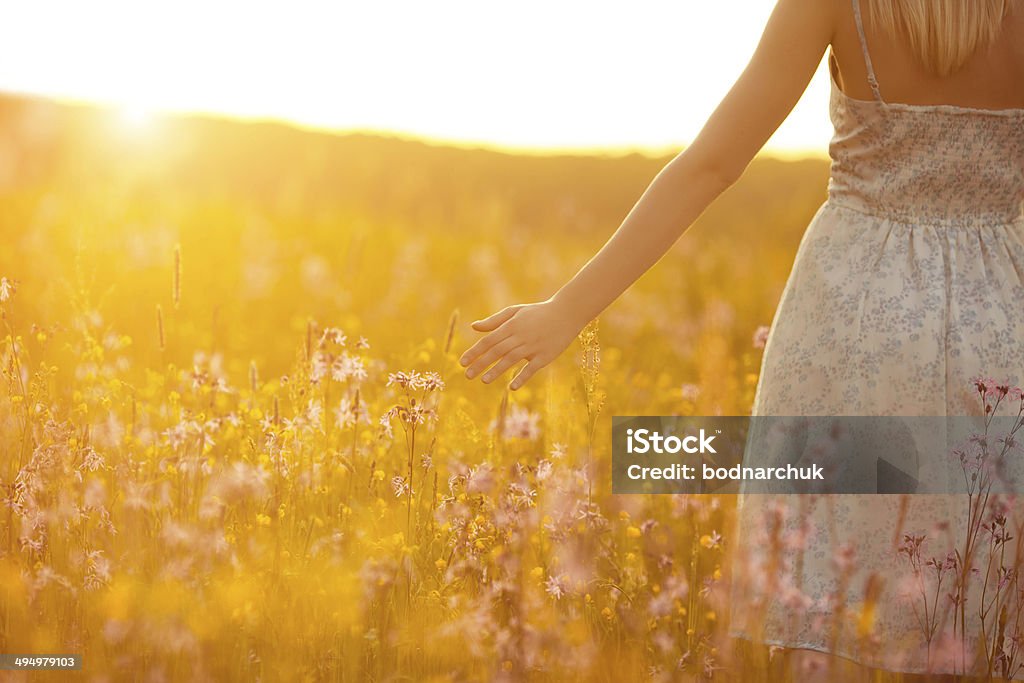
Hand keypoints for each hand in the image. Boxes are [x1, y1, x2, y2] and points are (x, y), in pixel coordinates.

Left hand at [460, 298, 586, 389]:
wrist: (566, 313)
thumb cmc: (537, 313)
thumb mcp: (515, 312)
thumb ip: (494, 321)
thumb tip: (474, 327)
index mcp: (511, 325)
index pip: (489, 340)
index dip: (475, 352)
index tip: (462, 362)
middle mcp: (521, 336)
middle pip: (497, 351)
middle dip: (481, 363)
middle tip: (467, 375)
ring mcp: (533, 346)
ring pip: (512, 359)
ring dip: (497, 370)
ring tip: (484, 381)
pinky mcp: (546, 356)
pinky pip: (532, 368)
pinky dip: (522, 377)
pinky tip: (512, 387)